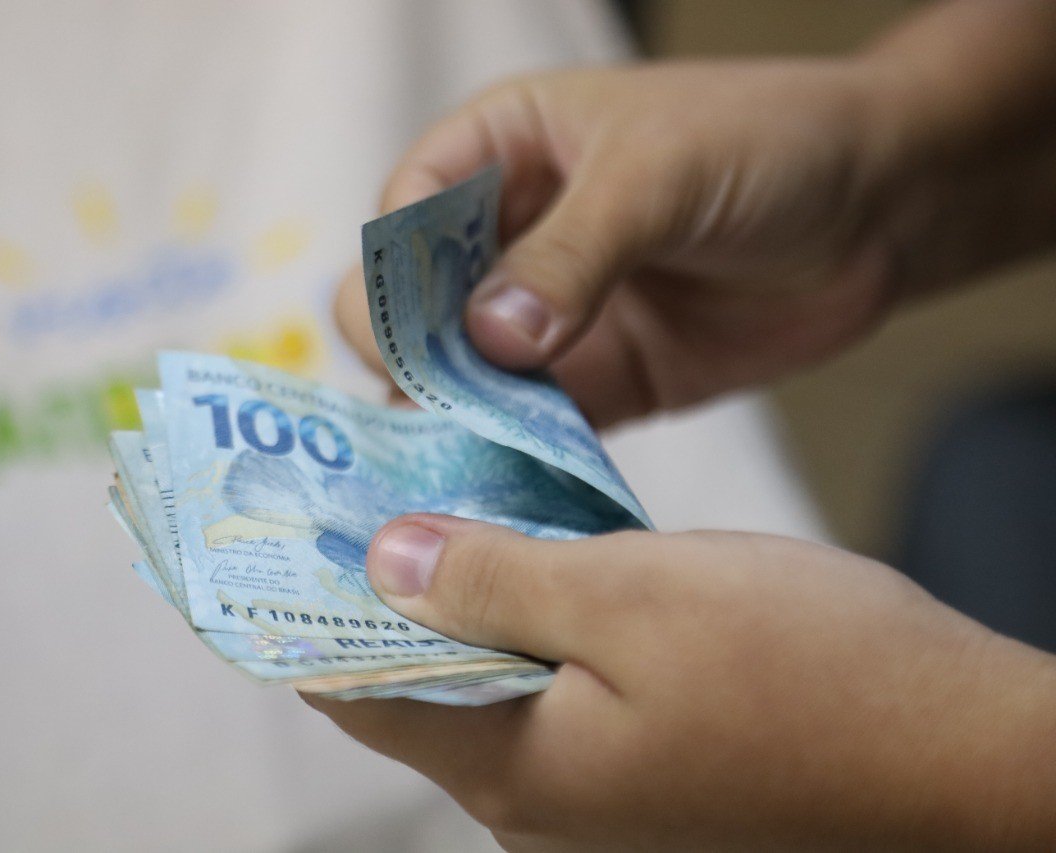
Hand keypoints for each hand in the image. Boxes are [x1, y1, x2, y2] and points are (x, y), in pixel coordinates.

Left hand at [304, 517, 1055, 848]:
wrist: (966, 753)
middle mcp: (539, 809)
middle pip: (418, 690)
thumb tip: (382, 559)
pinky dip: (533, 627)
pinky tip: (544, 558)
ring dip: (467, 600)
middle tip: (375, 484)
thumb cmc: (809, 669)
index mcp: (515, 773)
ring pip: (488, 688)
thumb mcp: (632, 595)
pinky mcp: (649, 777)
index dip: (312, 606)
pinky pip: (555, 697)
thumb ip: (492, 580)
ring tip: (451, 500)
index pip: (355, 695)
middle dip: (390, 589)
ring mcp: (597, 802)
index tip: (291, 525)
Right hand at [335, 0, 1055, 426]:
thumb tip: (485, 338)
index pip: (403, 219)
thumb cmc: (765, 143)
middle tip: (433, 414)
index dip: (393, 280)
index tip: (407, 344)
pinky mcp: (596, 383)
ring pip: (458, 380)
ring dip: (453, 424)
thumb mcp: (660, 176)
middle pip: (408, 309)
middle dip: (409, 361)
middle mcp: (504, 239)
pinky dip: (514, 458)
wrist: (881, 206)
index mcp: (498, 153)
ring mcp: (546, 319)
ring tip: (452, 475)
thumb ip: (570, 253)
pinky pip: (529, 428)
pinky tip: (505, 492)